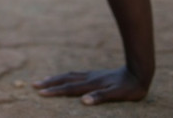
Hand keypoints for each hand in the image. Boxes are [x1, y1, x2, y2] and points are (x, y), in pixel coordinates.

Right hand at [32, 66, 148, 104]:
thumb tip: (84, 101)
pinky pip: (76, 75)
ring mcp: (91, 75)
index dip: (55, 91)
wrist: (139, 71)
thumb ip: (101, 97)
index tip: (40, 93)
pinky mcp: (95, 75)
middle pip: (65, 80)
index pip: (69, 89)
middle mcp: (89, 78)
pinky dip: (66, 76)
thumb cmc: (129, 87)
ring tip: (44, 79)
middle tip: (34, 84)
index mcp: (91, 85)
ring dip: (55, 78)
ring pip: (69, 76)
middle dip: (49, 83)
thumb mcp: (117, 95)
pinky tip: (65, 77)